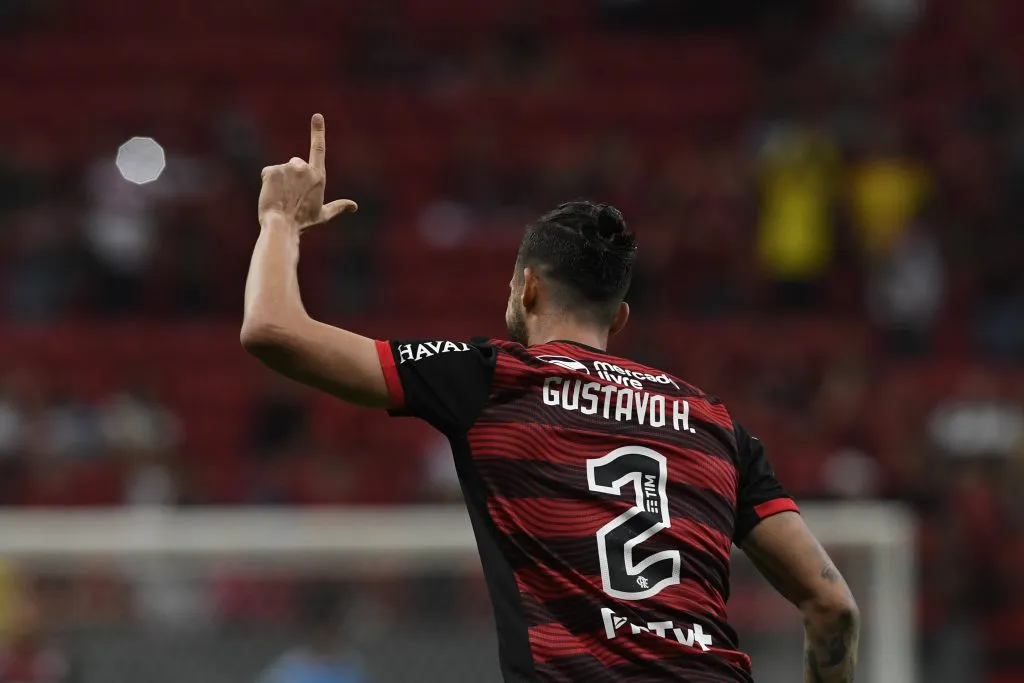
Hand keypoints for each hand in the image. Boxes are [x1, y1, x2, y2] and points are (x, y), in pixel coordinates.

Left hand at [258, 114, 357, 229]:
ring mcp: (288, 169)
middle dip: (291, 176)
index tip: (317, 116)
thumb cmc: (302, 222)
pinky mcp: (272, 170)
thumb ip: (338, 207)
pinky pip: (268, 173)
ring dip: (279, 181)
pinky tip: (272, 196)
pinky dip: (267, 183)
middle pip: (295, 164)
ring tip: (281, 199)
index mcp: (318, 177)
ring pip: (280, 170)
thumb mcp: (322, 215)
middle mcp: (304, 169)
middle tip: (291, 196)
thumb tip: (354, 206)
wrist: (282, 225)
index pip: (318, 149)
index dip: (318, 131)